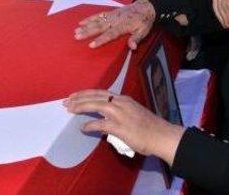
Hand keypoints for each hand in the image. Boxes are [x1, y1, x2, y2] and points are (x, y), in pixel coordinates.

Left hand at [64, 90, 184, 164]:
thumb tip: (107, 119)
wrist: (162, 135)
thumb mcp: (134, 113)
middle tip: (66, 101)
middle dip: (79, 98)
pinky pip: (101, 124)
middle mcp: (121, 103)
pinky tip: (83, 128)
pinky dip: (91, 125)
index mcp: (124, 99)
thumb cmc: (149, 127)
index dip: (86, 93)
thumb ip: (120, 113)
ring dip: (81, 106)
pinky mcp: (120, 127)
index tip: (74, 96)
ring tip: (70, 110)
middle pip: (96, 96)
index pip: (101, 93)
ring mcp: (121, 114)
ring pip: (96, 105)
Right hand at [75, 0, 155, 48]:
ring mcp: (112, 15)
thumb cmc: (144, 21)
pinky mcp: (111, 12)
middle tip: (77, 36)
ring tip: (76, 31)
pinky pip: (99, 15)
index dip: (101, 40)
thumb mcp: (144, 31)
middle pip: (100, 26)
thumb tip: (132, 47)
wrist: (145, 7)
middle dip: (88, 32)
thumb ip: (136, 39)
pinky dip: (89, 18)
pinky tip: (81, 22)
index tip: (91, 45)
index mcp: (124, 25)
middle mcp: (116, 19)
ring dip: (86, 26)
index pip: (110, 34)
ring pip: (97, 20)